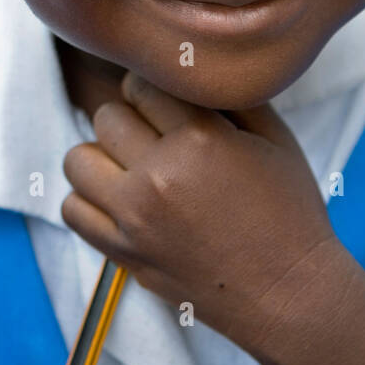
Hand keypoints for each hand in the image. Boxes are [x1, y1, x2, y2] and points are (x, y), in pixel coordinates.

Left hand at [61, 71, 336, 356]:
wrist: (290, 294)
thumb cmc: (291, 212)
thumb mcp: (277, 139)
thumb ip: (232, 97)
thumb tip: (192, 70)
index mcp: (199, 139)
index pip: (141, 86)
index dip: (153, 89)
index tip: (167, 103)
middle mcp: (157, 176)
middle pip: (106, 116)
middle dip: (130, 118)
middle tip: (155, 134)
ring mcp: (134, 220)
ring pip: (77, 160)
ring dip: (102, 156)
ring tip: (132, 166)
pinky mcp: (123, 254)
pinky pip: (73, 209)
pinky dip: (88, 199)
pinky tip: (119, 199)